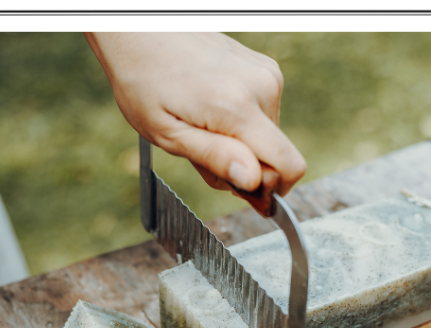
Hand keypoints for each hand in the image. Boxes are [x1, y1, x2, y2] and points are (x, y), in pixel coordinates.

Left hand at [85, 31, 306, 197]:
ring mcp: (266, 74)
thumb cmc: (144, 82)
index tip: (241, 191)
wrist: (140, 33)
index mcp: (238, 107)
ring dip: (240, 144)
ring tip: (202, 127)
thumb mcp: (168, 134)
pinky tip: (211, 110)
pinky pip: (264, 114)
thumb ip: (214, 158)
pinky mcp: (265, 69)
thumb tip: (254, 181)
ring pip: (269, 136)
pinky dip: (241, 122)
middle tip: (202, 153)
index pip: (289, 165)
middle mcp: (261, 87)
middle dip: (245, 167)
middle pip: (276, 155)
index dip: (271, 190)